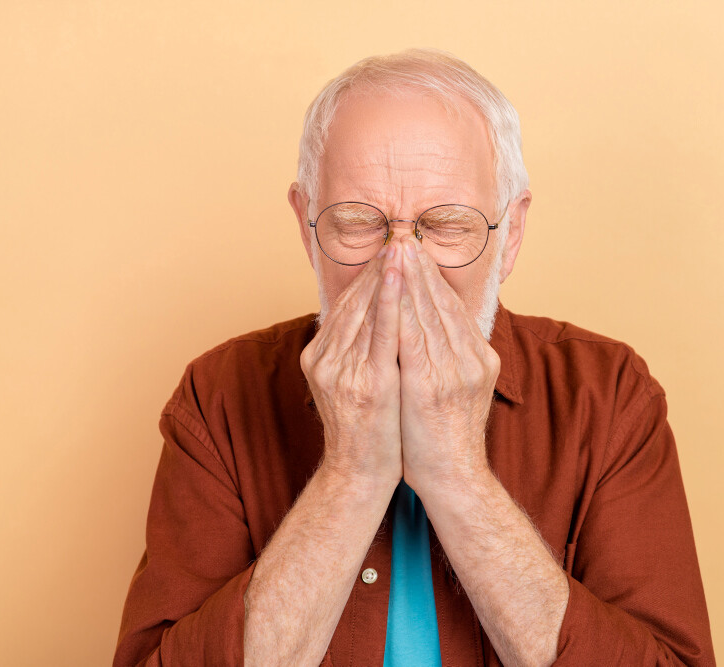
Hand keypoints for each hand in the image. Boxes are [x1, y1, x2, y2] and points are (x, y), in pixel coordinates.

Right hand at [300, 244, 404, 488]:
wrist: (361, 476)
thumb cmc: (368, 431)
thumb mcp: (352, 383)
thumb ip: (354, 350)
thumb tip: (368, 317)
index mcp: (320, 356)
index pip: (348, 303)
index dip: (371, 273)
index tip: (392, 247)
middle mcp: (325, 358)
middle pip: (355, 301)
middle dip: (380, 266)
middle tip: (400, 233)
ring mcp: (342, 371)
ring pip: (367, 310)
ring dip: (387, 274)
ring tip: (403, 244)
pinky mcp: (366, 383)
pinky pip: (380, 332)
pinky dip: (389, 300)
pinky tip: (398, 275)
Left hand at [395, 236, 500, 493]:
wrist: (454, 478)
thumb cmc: (447, 437)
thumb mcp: (460, 390)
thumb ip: (452, 357)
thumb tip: (435, 329)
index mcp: (479, 358)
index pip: (453, 307)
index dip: (432, 277)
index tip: (416, 252)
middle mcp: (470, 359)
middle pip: (441, 303)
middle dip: (420, 268)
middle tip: (403, 238)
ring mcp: (452, 371)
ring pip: (427, 313)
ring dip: (409, 278)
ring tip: (395, 251)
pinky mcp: (428, 385)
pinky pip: (411, 337)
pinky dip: (400, 309)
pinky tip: (388, 289)